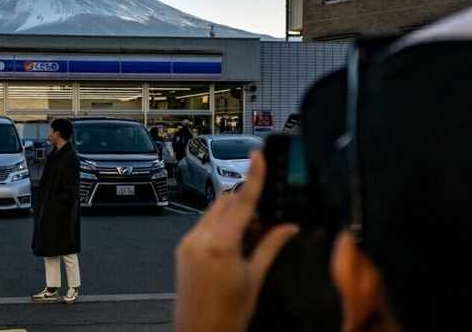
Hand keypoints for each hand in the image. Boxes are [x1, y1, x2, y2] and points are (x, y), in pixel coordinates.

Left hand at [174, 151, 299, 331]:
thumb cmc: (227, 315)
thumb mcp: (255, 278)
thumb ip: (271, 246)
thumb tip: (289, 227)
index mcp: (221, 244)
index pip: (243, 201)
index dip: (253, 176)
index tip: (257, 156)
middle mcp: (200, 239)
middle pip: (226, 202)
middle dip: (246, 204)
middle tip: (264, 223)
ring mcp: (188, 244)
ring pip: (214, 213)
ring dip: (233, 216)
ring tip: (249, 241)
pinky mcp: (182, 250)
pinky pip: (203, 227)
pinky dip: (220, 228)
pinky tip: (232, 247)